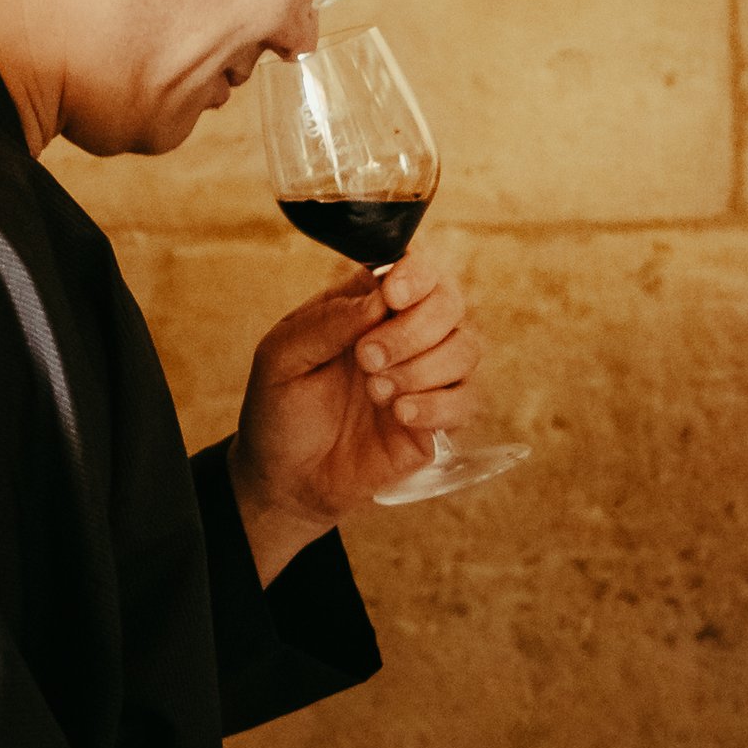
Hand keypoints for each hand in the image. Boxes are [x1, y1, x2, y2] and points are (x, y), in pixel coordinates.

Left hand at [229, 245, 484, 580]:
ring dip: (424, 367)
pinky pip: (467, 400)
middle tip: (367, 358)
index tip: (393, 296)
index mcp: (367, 306)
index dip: (416, 275)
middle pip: (450, 303)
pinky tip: (400, 415)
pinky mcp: (439, 420)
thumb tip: (379, 298)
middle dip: (414, 329)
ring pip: (467, 348)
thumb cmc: (280, 409)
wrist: (285, 478)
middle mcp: (405, 334)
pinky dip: (438, 405)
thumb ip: (327, 322)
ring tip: (376, 392)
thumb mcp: (282, 357)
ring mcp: (426, 376)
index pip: (414, 268)